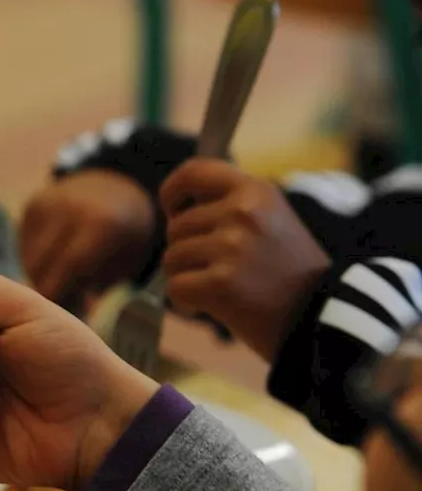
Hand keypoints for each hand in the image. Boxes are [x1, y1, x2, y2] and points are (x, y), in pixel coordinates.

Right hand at [20, 170, 156, 308]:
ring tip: (64, 283)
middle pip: (41, 269)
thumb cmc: (126, 233)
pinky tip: (55, 262)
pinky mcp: (30, 206)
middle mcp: (68, 209)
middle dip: (49, 292)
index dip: (63, 299)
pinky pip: (24, 248)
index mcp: (100, 224)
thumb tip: (76, 320)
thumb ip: (101, 288)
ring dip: (41, 279)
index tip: (64, 321)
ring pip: (29, 262)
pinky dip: (37, 261)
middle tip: (64, 306)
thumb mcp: (126, 259)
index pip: (68, 270)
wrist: (116, 183)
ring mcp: (46, 205)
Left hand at [159, 160, 330, 360]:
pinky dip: (184, 301)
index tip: (172, 210)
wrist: (319, 318)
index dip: (173, 191)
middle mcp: (243, 213)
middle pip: (176, 226)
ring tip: (219, 287)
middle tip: (217, 268)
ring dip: (185, 276)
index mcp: (256, 191)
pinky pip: (174, 287)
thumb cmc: (288, 271)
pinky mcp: (221, 283)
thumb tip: (176, 205)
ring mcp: (232, 247)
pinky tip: (209, 305)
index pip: (194, 172)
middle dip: (185, 250)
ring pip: (171, 257)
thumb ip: (230, 204)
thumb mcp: (271, 219)